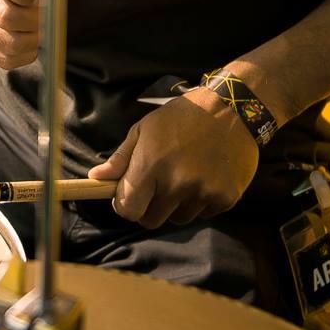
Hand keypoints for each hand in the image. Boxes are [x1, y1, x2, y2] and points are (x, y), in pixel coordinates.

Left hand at [87, 89, 258, 228]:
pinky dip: (201, 201)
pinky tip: (206, 176)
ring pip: (179, 218)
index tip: (129, 197)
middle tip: (158, 187)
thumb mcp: (145, 129)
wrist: (232, 108)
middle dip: (149, 208)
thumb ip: (121, 158)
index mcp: (151, 165)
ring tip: (185, 176)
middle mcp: (177, 183)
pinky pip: (204, 213)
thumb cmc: (182, 116)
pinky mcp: (226, 197)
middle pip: (151, 220)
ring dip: (177, 205)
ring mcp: (203, 192)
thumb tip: (96, 178)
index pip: (128, 209)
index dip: (125, 206)